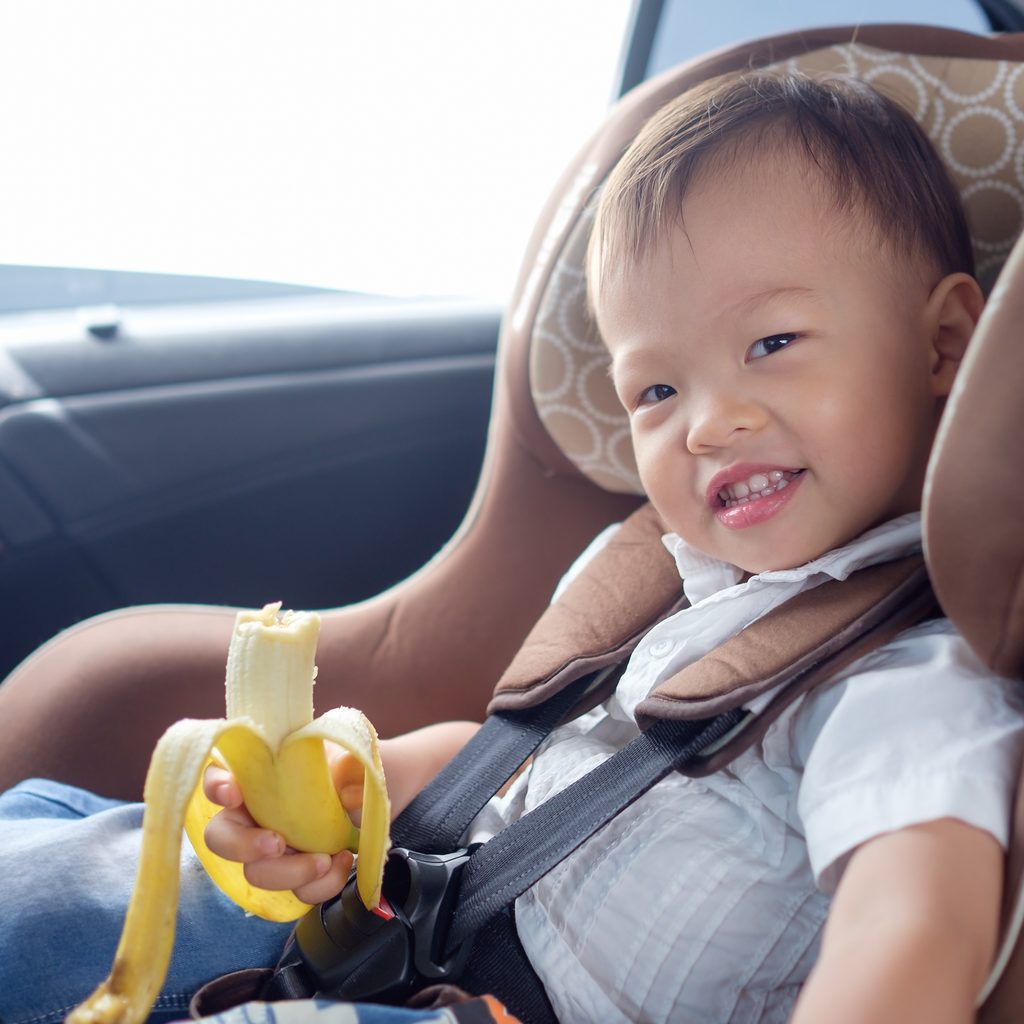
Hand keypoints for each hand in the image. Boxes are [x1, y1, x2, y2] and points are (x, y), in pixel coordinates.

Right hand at [202, 763, 354, 905]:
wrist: (365, 802)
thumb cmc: (345, 773)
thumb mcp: (349, 761)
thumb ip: (349, 769)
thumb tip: (348, 793)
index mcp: (257, 776)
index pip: (217, 776)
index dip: (216, 785)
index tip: (232, 793)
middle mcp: (252, 814)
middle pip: (220, 837)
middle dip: (243, 845)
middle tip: (276, 844)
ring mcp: (269, 849)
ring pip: (256, 873)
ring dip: (289, 873)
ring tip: (324, 860)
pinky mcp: (294, 874)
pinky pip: (296, 892)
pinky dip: (319, 885)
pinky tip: (340, 864)